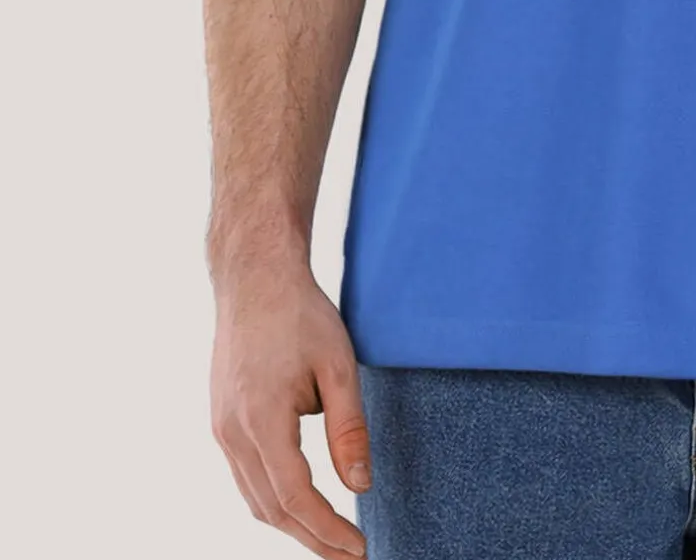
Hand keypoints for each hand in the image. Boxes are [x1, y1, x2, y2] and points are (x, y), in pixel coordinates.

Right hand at [210, 260, 372, 555]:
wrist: (254, 278)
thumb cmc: (301, 314)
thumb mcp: (338, 365)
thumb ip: (348, 428)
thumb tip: (360, 487)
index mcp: (260, 418)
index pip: (294, 497)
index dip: (328, 531)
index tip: (359, 550)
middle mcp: (232, 432)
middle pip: (271, 509)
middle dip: (312, 540)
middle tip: (350, 556)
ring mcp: (220, 428)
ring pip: (254, 499)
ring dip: (291, 525)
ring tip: (331, 539)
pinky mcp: (220, 421)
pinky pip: (245, 477)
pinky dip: (273, 500)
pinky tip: (300, 504)